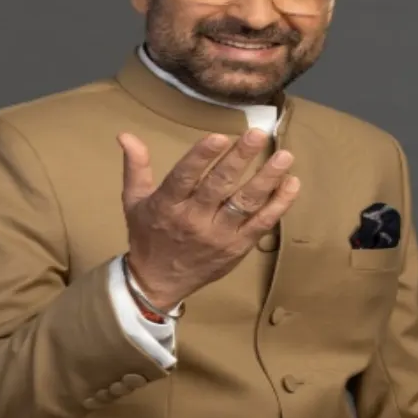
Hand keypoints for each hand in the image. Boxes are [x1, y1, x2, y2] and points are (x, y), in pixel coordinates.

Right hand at [117, 129, 299, 309]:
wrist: (158, 283)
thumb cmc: (147, 235)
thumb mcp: (133, 201)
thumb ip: (135, 166)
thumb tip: (125, 134)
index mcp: (167, 205)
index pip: (185, 177)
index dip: (201, 157)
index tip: (219, 136)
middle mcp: (194, 220)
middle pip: (220, 186)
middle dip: (240, 159)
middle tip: (258, 135)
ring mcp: (220, 235)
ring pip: (246, 205)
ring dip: (267, 180)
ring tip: (285, 157)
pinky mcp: (238, 247)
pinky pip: (262, 225)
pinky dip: (279, 205)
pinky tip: (292, 184)